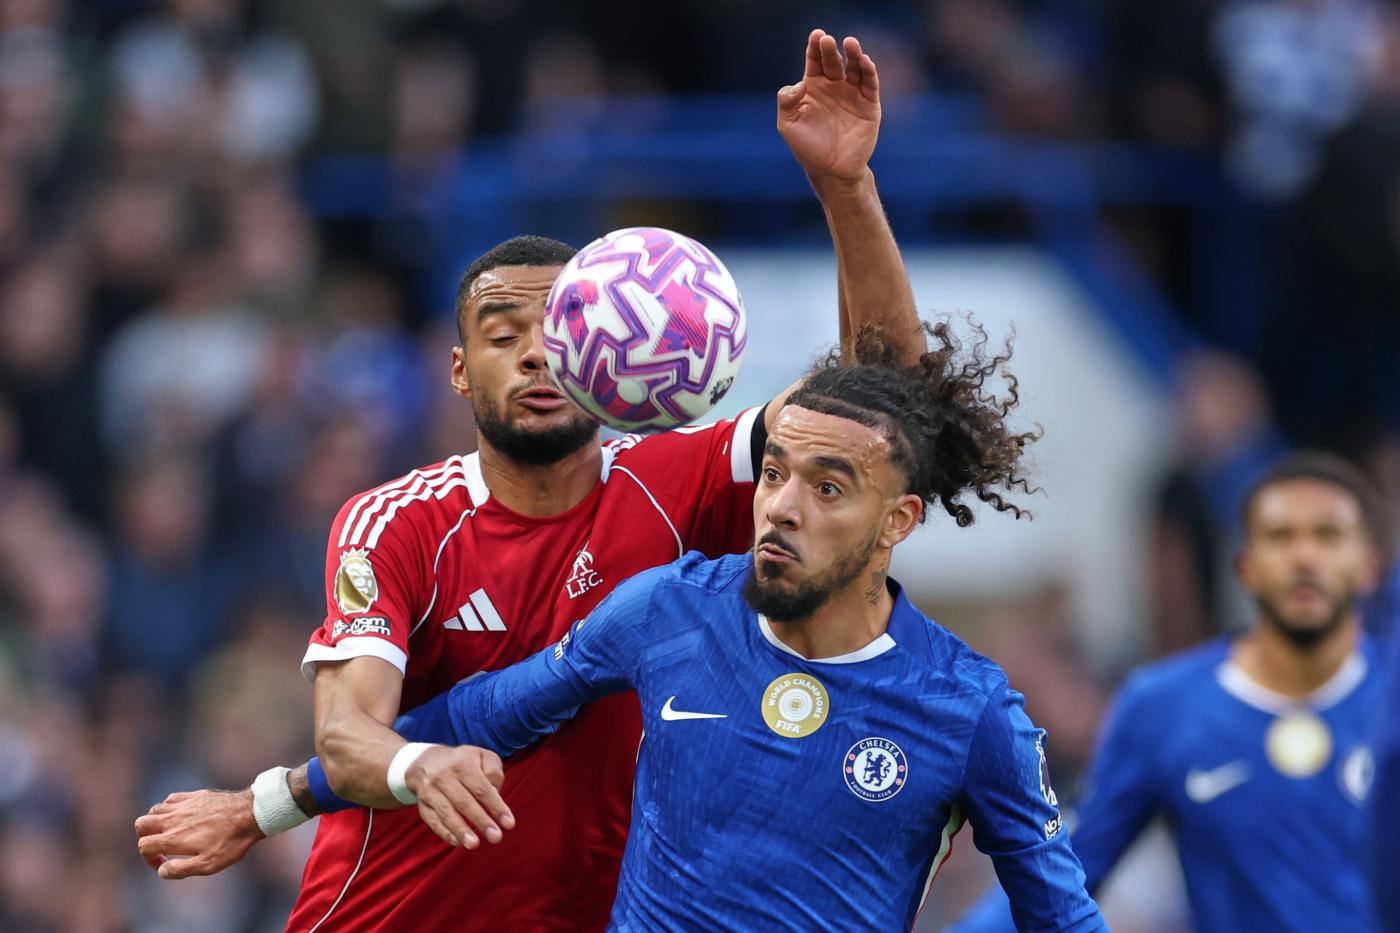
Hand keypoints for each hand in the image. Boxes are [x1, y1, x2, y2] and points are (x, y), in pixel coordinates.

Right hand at [135, 789, 262, 878]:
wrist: (251, 813)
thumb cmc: (231, 842)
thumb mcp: (207, 865)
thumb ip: (180, 870)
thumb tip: (162, 871)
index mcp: (173, 837)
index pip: (144, 846)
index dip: (149, 859)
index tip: (164, 863)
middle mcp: (173, 818)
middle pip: (141, 824)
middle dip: (145, 837)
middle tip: (160, 846)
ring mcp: (183, 804)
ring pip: (154, 809)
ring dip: (155, 822)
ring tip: (170, 832)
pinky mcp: (195, 795)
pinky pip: (171, 798)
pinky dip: (168, 808)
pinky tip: (181, 816)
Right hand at [406, 745, 514, 848]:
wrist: (426, 761)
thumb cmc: (463, 762)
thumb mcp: (482, 756)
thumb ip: (494, 771)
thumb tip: (495, 793)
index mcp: (463, 764)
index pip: (481, 789)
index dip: (496, 806)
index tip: (509, 823)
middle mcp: (444, 777)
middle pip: (464, 802)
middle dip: (481, 821)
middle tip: (496, 837)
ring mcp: (430, 791)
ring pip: (446, 812)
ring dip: (460, 830)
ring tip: (474, 844)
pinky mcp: (422, 804)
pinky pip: (432, 820)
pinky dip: (444, 832)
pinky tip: (457, 842)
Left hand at [777, 29, 880, 185]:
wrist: (831, 171)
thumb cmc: (807, 148)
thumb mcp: (788, 125)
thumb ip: (786, 102)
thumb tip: (799, 84)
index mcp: (813, 87)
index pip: (814, 60)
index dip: (815, 47)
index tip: (816, 36)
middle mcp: (834, 86)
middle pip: (833, 61)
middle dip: (830, 50)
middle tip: (827, 40)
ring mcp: (852, 94)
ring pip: (854, 68)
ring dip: (853, 54)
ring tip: (850, 43)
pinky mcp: (869, 105)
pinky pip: (870, 84)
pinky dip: (868, 72)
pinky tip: (864, 62)